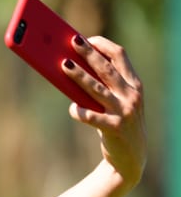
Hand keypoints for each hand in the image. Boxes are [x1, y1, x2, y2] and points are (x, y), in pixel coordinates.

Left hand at [67, 35, 146, 186]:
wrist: (130, 158)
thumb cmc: (116, 123)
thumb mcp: (115, 103)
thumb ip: (101, 87)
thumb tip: (70, 67)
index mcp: (133, 84)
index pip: (120, 56)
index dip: (102, 45)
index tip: (86, 38)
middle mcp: (131, 95)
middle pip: (106, 68)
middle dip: (88, 53)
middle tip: (71, 41)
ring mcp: (124, 111)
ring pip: (97, 89)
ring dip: (79, 75)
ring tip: (63, 65)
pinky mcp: (115, 128)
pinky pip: (93, 117)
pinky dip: (80, 112)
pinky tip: (72, 108)